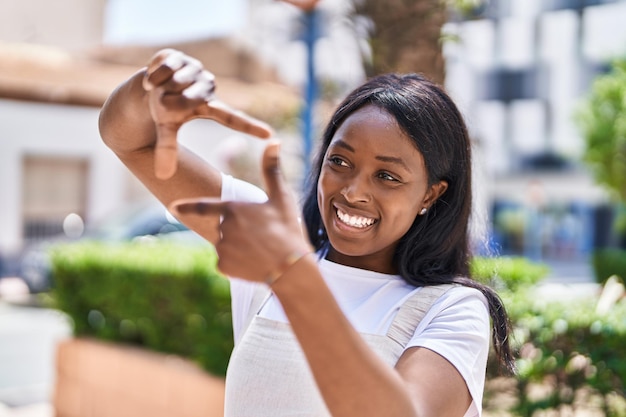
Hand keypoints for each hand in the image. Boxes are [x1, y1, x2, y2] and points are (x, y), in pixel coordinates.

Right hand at [143, 49, 273, 179]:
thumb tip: (163, 175)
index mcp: (210, 107)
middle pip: (189, 100)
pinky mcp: (180, 56)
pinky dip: (154, 76)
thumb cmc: (164, 109)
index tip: (269, 135)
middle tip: (164, 102)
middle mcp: (208, 87)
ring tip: (159, 90)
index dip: (250, 127)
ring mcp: (196, 70)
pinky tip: (154, 78)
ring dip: (161, 89)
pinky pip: (165, 69)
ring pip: (176, 82)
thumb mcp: (167, 129)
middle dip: (170, 103)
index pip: (233, 119)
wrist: (146, 86)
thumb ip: (168, 149)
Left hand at [168, 141, 311, 282]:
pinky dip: (237, 263)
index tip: (173, 206)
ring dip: (238, 247)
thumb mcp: (281, 197)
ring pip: (225, 245)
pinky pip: (226, 263)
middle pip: (224, 227)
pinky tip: (254, 264)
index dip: (187, 206)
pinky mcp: (223, 267)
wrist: (291, 269)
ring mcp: (221, 248)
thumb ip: (272, 169)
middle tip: (261, 238)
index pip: (202, 206)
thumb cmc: (287, 229)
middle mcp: (222, 228)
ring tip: (261, 251)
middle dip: (239, 231)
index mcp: (232, 208)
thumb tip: (274, 140)